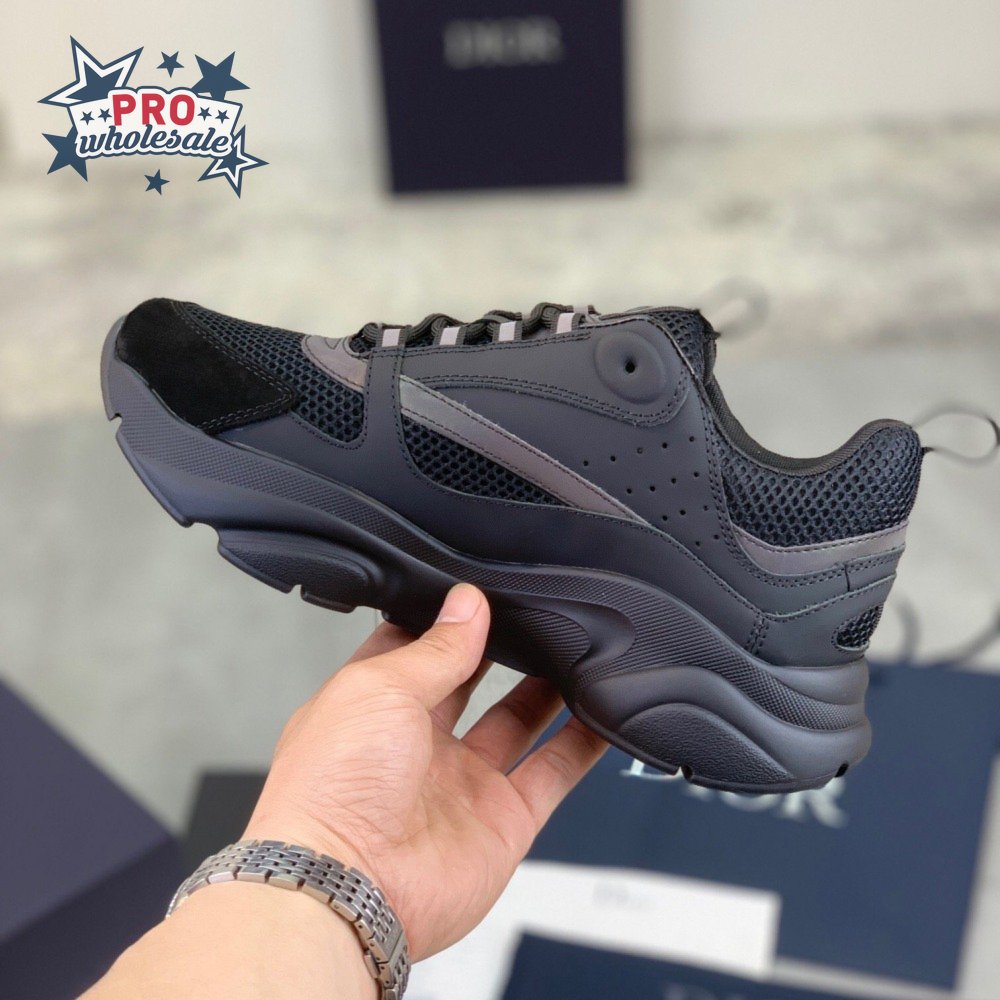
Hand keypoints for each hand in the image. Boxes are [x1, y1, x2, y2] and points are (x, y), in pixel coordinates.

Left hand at [243, 583, 607, 959]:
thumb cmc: (332, 788)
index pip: (417, 650)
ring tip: (576, 647)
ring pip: (518, 721)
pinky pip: (553, 772)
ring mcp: (461, 784)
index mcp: (374, 706)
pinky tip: (603, 710)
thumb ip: (436, 647)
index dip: (448, 621)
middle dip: (500, 649)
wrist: (348, 888)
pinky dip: (582, 743)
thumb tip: (466, 605)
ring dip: (548, 688)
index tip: (482, 594)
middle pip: (471, 682)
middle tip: (534, 615)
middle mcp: (416, 745)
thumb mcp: (381, 687)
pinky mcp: (502, 821)